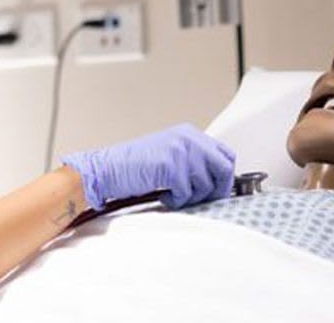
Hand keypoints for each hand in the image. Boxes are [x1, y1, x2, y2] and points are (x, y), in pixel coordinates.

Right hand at [61, 123, 235, 209]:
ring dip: (192, 197)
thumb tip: (219, 182)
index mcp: (189, 134)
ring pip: (206, 184)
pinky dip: (177, 200)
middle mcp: (188, 138)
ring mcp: (180, 150)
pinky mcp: (170, 165)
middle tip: (199, 198)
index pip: (225, 154)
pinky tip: (164, 195)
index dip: (225, 176)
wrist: (108, 168)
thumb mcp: (170, 155)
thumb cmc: (135, 166)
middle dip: (216, 189)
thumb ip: (194, 161)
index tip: (217, 190)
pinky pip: (187, 192)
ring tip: (173, 194)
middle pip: (224, 168)